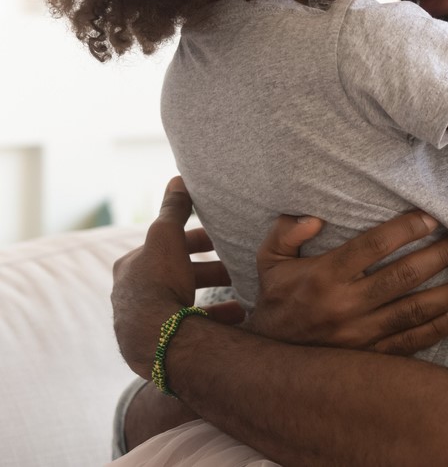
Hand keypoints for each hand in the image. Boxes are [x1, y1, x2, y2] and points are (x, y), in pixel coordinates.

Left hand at [111, 176, 237, 376]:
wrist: (155, 339)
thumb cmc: (158, 282)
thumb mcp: (166, 236)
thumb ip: (174, 209)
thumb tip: (177, 179)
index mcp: (131, 266)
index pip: (167, 246)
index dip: (196, 240)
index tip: (220, 240)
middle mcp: (132, 293)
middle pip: (178, 274)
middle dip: (208, 270)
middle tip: (235, 268)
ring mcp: (144, 321)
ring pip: (185, 300)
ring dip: (214, 295)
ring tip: (241, 293)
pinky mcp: (159, 343)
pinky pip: (192, 326)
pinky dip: (214, 318)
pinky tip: (236, 316)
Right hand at [245, 211, 447, 355]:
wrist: (267, 364)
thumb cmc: (275, 302)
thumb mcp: (269, 261)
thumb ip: (286, 232)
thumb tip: (314, 219)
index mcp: (325, 276)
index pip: (374, 246)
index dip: (406, 229)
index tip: (431, 219)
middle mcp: (346, 305)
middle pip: (403, 277)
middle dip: (437, 257)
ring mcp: (361, 335)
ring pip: (413, 311)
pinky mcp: (370, 358)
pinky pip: (410, 342)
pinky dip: (436, 329)